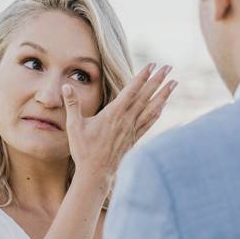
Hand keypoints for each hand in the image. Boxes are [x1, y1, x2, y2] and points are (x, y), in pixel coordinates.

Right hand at [61, 63, 176, 182]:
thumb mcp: (74, 126)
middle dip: (158, 80)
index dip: (142, 76)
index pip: (131, 90)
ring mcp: (132, 130)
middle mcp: (126, 120)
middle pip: (145, 96)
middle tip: (168, 67)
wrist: (96, 174)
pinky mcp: (134, 139)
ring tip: (174, 83)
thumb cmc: (84, 150)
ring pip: (151, 108)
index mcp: (113, 114)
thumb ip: (72, 104)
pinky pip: (149, 123)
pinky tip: (163, 107)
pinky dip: (157, 113)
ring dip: (163, 95)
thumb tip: (65, 85)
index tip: (152, 64)